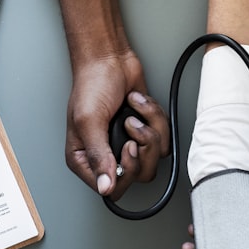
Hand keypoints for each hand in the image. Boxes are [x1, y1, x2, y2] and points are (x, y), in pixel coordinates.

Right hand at [64, 50, 168, 198]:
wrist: (110, 59)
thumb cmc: (92, 84)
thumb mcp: (89, 121)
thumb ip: (98, 156)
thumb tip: (105, 187)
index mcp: (84, 159)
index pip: (111, 189)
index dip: (126, 172)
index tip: (127, 148)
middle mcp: (106, 155)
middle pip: (138, 176)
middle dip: (142, 148)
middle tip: (131, 127)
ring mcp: (128, 144)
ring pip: (154, 158)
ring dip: (149, 128)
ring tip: (132, 112)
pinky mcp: (145, 131)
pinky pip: (163, 138)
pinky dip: (155, 117)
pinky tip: (138, 104)